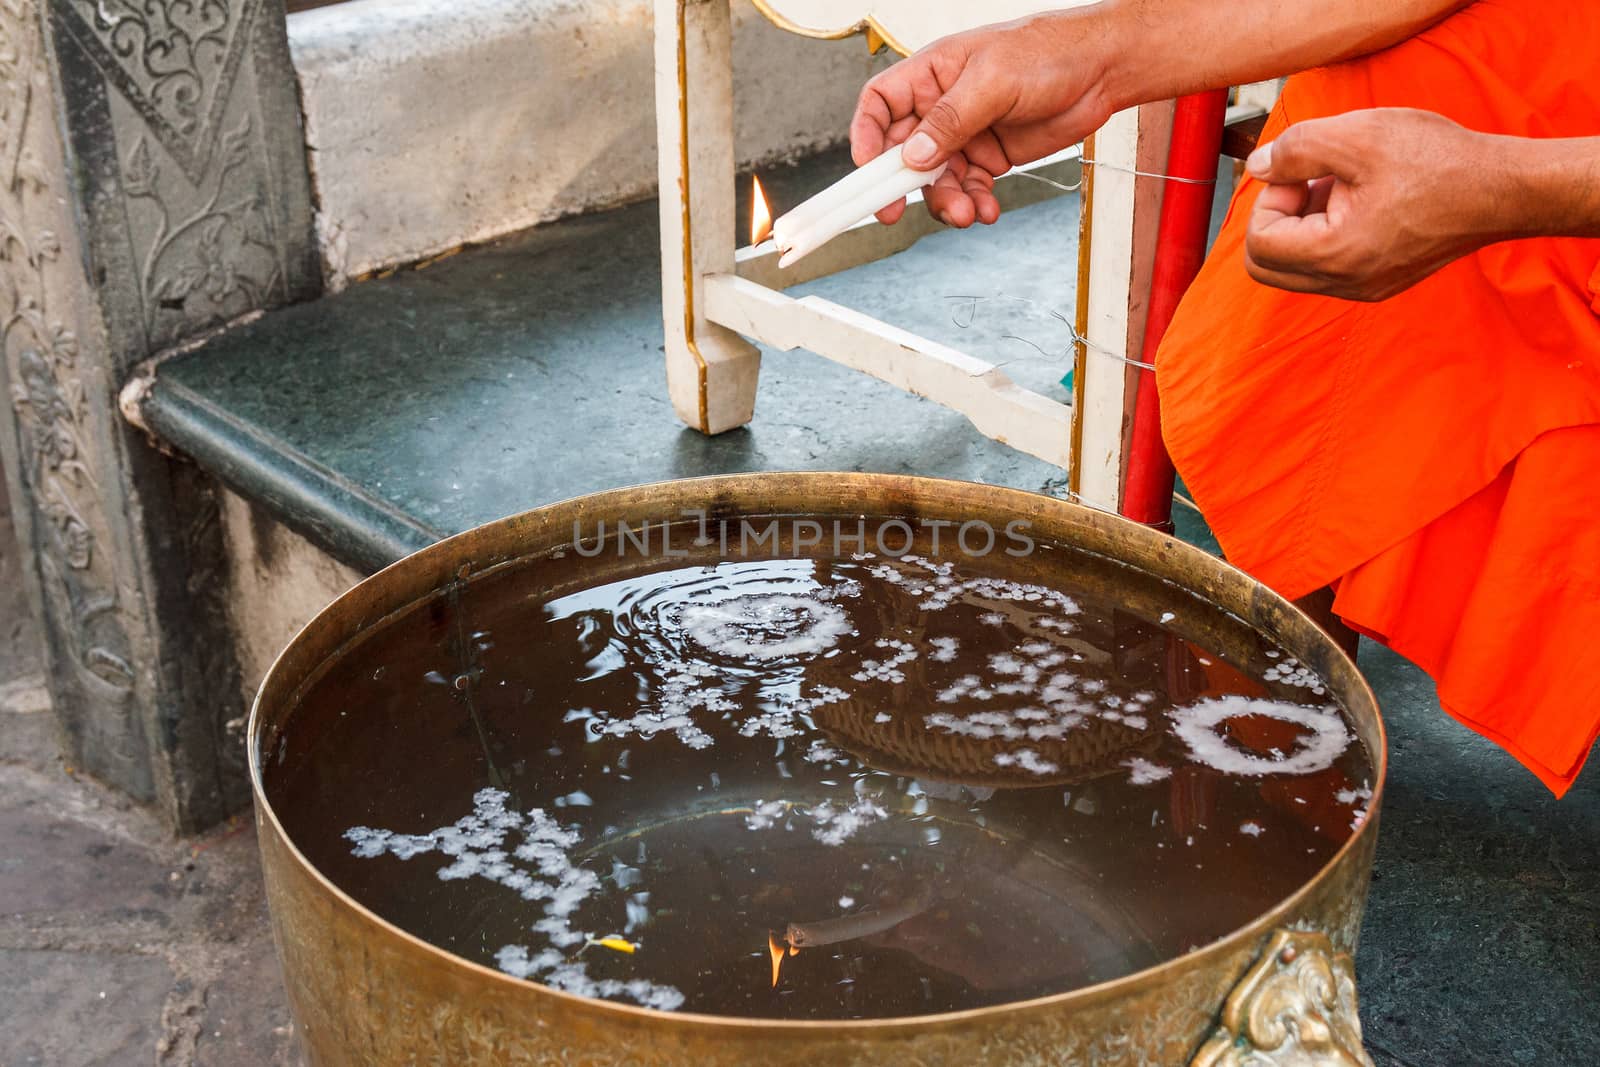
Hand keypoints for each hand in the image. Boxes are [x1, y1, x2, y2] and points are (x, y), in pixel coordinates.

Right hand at [849, 13, 1116, 227]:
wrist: (1102, 70)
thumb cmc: (1048, 52)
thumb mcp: (993, 80)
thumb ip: (950, 120)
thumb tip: (914, 156)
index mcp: (930, 74)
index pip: (880, 105)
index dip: (865, 136)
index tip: (866, 169)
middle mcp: (941, 106)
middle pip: (902, 153)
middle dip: (902, 185)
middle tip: (896, 212)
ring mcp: (965, 134)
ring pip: (936, 180)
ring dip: (945, 201)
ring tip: (966, 212)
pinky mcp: (989, 158)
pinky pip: (968, 189)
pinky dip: (973, 204)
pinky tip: (987, 210)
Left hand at [1243, 108, 1509, 300]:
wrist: (1503, 189)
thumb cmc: (1439, 161)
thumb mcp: (1358, 136)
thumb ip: (1296, 149)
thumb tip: (1258, 167)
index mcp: (1335, 256)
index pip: (1258, 244)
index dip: (1269, 200)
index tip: (1303, 172)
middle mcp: (1346, 284)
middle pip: (1267, 265)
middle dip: (1277, 217)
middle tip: (1312, 180)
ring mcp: (1363, 288)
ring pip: (1296, 265)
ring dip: (1304, 223)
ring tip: (1344, 183)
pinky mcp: (1379, 281)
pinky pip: (1328, 266)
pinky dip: (1327, 232)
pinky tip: (1362, 197)